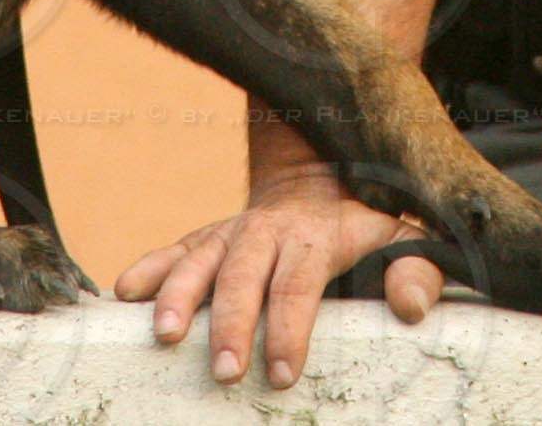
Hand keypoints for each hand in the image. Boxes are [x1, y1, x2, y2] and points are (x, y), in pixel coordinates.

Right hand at [113, 162, 445, 390]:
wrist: (324, 169)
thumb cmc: (368, 219)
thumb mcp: (405, 234)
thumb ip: (416, 269)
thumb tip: (412, 308)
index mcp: (315, 236)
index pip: (300, 282)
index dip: (291, 327)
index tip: (285, 371)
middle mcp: (267, 231)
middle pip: (244, 275)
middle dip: (231, 323)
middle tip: (225, 370)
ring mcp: (232, 232)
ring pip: (200, 259)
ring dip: (179, 295)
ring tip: (164, 334)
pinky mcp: (208, 237)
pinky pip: (174, 249)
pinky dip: (149, 268)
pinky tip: (125, 292)